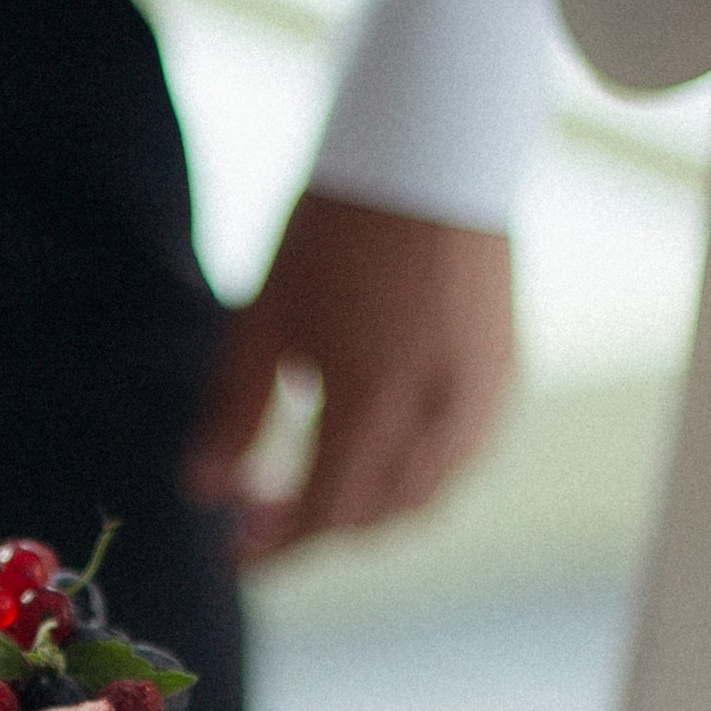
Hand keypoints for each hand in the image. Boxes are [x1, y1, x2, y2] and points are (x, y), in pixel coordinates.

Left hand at [184, 185, 513, 562]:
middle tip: (259, 512)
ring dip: (365, 512)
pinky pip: (460, 462)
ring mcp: (481, 399)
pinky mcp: (506, 376)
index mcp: (371, 401)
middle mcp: (437, 414)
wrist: (433, 154)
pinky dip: (413, 478)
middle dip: (314, 530)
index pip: (323, 516)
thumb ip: (234, 414)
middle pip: (374, 519)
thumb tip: (203, 490)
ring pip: (424, 500)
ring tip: (312, 484)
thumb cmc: (338, 228)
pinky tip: (374, 450)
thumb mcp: (265, 319)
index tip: (237, 556)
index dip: (275, 548)